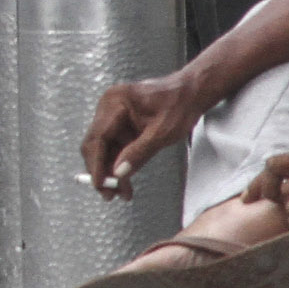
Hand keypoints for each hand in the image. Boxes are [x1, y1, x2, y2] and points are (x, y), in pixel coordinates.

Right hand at [80, 70, 217, 199]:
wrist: (192, 93)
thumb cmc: (180, 106)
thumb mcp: (162, 133)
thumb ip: (138, 153)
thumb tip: (119, 173)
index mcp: (115, 103)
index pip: (97, 138)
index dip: (96, 164)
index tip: (100, 185)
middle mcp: (108, 106)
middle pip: (96, 144)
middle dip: (102, 171)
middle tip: (110, 195)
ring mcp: (113, 114)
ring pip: (104, 149)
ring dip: (111, 170)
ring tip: (122, 193)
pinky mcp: (120, 122)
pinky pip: (115, 146)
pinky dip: (120, 163)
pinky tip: (125, 180)